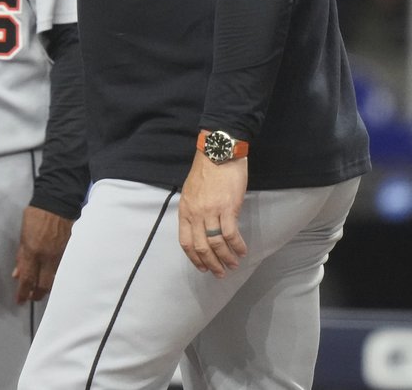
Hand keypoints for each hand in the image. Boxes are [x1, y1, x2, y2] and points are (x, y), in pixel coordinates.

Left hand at [12, 206, 72, 302]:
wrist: (58, 203)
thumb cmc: (36, 215)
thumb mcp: (23, 235)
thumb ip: (21, 256)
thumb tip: (18, 274)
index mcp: (33, 252)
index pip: (28, 279)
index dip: (23, 293)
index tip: (20, 300)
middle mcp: (48, 257)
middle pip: (44, 285)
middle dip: (37, 294)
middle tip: (31, 297)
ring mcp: (62, 256)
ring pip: (55, 280)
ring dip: (47, 287)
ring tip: (41, 289)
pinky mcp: (71, 254)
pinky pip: (63, 271)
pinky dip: (57, 277)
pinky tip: (53, 278)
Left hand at [177, 149, 248, 276]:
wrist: (218, 154)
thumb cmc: (206, 172)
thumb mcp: (191, 192)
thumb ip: (194, 211)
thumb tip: (200, 229)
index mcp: (185, 210)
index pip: (185, 242)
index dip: (194, 258)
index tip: (203, 268)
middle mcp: (195, 213)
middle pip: (201, 246)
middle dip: (211, 263)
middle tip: (220, 273)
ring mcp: (211, 211)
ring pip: (216, 243)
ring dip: (226, 258)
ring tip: (233, 265)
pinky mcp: (227, 207)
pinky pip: (230, 233)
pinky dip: (237, 246)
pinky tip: (242, 251)